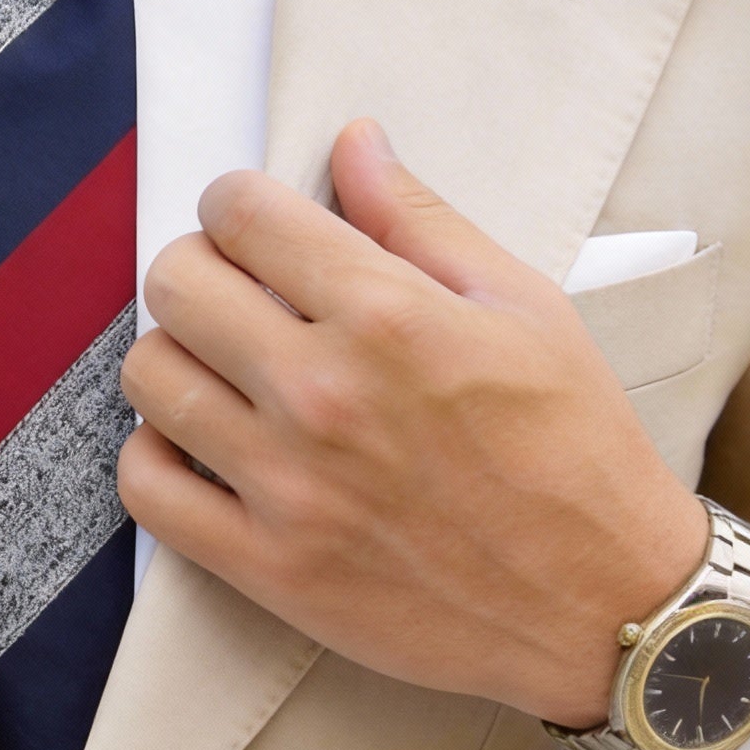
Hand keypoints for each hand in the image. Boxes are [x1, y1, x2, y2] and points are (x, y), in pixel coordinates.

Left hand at [118, 118, 709, 730]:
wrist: (604, 606)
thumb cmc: (575, 452)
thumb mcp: (524, 308)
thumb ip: (420, 221)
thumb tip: (353, 143)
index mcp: (387, 316)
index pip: (241, 214)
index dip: (238, 205)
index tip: (256, 226)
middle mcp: (323, 394)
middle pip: (176, 284)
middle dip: (200, 269)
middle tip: (239, 295)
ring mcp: (286, 485)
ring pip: (149, 377)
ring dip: (175, 358)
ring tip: (223, 371)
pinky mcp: (266, 566)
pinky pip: (146, 487)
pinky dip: (156, 456)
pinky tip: (203, 446)